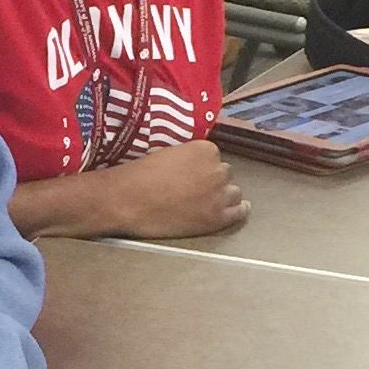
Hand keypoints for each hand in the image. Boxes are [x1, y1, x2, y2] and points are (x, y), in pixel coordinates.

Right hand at [107, 140, 248, 237]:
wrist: (128, 201)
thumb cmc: (140, 175)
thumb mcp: (167, 153)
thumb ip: (188, 158)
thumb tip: (194, 168)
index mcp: (206, 150)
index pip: (214, 157)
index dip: (203, 167)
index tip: (192, 174)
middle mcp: (218, 170)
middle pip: (224, 174)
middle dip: (213, 180)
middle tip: (196, 189)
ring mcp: (219, 195)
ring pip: (233, 192)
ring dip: (223, 195)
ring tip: (210, 202)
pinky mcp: (217, 218)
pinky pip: (238, 212)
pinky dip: (239, 210)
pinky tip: (240, 209)